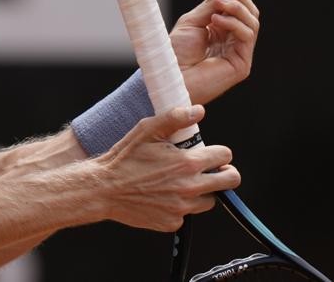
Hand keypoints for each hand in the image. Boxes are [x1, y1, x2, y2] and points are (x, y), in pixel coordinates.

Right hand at [95, 105, 240, 231]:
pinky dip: (181, 205)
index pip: (225, 156)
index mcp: (186, 163)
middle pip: (230, 181)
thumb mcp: (147, 130)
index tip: (211, 154)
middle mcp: (189, 188)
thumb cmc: (123, 159)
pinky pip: (188, 214)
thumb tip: (198, 111)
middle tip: (212, 169)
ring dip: (202, 190)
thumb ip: (175, 118)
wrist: (103, 188)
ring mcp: (182, 208)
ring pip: (210, 200)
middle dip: (225, 173)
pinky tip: (164, 195)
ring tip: (181, 182)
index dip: (219, 152)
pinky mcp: (172, 223)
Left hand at [169, 0, 259, 104]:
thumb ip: (212, 3)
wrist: (169, 75)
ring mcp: (239, 52)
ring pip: (252, 22)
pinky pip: (247, 36)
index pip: (236, 6)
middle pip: (249, 12)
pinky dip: (234, 23)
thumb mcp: (194, 20)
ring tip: (219, 3)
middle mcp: (232, 40)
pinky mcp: (242, 63)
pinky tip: (216, 20)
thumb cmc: (175, 52)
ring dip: (237, 8)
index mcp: (220, 29)